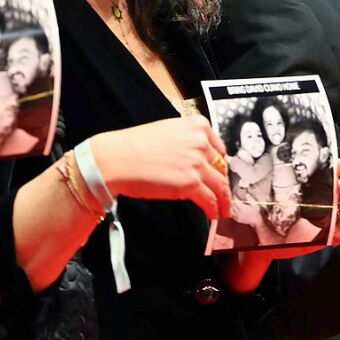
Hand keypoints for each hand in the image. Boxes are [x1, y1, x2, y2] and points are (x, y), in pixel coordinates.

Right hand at [91, 115, 231, 219]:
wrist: (115, 159)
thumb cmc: (133, 146)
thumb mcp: (168, 132)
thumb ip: (187, 142)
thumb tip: (197, 158)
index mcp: (197, 125)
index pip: (219, 148)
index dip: (220, 165)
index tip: (220, 173)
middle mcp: (201, 142)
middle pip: (221, 167)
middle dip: (222, 182)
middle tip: (224, 194)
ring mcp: (197, 162)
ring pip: (220, 185)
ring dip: (223, 200)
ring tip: (224, 209)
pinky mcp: (190, 183)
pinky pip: (210, 199)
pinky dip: (214, 209)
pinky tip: (213, 214)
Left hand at [228, 159, 339, 285]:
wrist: (254, 237)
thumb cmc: (260, 208)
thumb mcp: (263, 186)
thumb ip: (269, 175)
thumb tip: (261, 163)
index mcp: (309, 180)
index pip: (331, 168)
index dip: (338, 166)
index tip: (337, 166)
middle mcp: (321, 196)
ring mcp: (325, 216)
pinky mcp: (324, 237)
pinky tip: (335, 231)